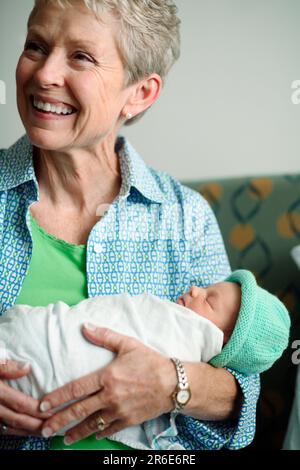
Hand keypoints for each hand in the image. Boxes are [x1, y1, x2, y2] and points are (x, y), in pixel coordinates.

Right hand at [0, 360, 53, 436]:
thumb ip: (7, 366)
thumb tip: (27, 368)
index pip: (20, 404)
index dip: (38, 410)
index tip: (53, 411)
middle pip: (16, 419)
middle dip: (36, 425)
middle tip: (53, 427)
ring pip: (9, 426)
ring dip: (26, 430)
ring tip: (43, 432)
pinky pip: (1, 427)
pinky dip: (13, 430)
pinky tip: (22, 430)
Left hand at [39, 325, 177, 444]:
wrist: (174, 383)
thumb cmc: (150, 361)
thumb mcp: (127, 344)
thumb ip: (104, 336)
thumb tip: (84, 326)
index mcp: (107, 377)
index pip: (76, 389)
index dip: (57, 397)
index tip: (43, 404)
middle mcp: (110, 396)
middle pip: (79, 411)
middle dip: (59, 420)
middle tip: (44, 428)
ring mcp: (119, 411)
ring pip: (91, 425)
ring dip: (75, 432)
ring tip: (63, 438)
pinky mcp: (129, 420)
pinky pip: (109, 430)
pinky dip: (98, 433)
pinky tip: (91, 435)